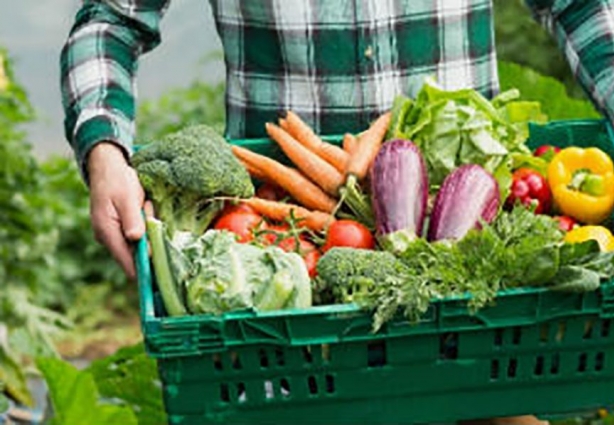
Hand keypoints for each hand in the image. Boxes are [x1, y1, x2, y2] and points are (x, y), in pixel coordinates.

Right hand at [87, 142, 145, 280]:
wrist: (106, 166)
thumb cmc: (117, 180)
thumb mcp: (127, 197)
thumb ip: (133, 219)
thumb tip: (137, 240)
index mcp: (107, 232)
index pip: (127, 263)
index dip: (145, 270)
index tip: (162, 274)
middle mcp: (108, 237)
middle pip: (135, 254)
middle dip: (149, 239)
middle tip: (147, 210)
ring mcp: (113, 234)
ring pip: (139, 242)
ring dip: (147, 227)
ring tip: (142, 203)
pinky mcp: (119, 228)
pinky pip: (137, 233)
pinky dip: (144, 222)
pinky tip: (141, 205)